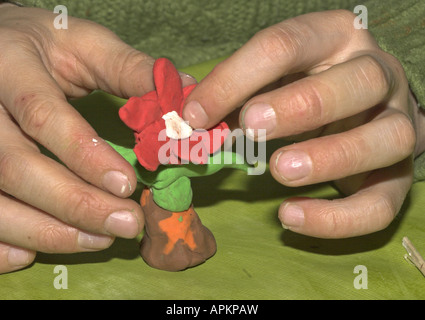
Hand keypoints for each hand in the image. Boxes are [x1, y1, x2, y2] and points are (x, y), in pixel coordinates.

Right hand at [0, 5, 193, 273]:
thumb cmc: (44, 44)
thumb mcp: (86, 44)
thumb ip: (131, 70)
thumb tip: (183, 103)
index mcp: (9, 66)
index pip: (42, 115)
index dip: (84, 154)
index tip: (128, 184)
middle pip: (15, 166)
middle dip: (73, 202)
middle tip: (126, 223)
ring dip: (46, 229)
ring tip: (100, 240)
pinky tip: (33, 253)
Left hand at [183, 10, 422, 238]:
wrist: (363, 110)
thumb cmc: (304, 88)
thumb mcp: (271, 78)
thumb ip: (235, 93)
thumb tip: (192, 118)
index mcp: (336, 38)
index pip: (287, 45)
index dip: (235, 79)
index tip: (195, 115)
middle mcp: (377, 74)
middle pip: (358, 82)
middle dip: (302, 105)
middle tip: (251, 127)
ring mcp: (398, 122)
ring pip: (388, 138)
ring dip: (331, 157)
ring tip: (281, 170)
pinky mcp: (398, 175)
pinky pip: (381, 204)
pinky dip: (336, 217)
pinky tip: (290, 215)